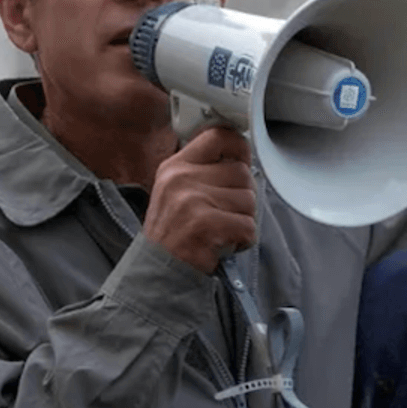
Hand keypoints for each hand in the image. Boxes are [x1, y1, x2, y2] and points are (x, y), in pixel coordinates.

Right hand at [145, 126, 256, 272]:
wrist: (157, 271)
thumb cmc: (174, 233)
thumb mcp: (176, 190)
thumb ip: (204, 170)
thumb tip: (242, 157)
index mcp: (176, 166)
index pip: (219, 136)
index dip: (240, 148)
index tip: (242, 161)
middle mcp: (182, 178)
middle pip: (243, 173)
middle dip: (243, 197)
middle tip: (226, 214)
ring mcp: (192, 201)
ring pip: (249, 200)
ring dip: (243, 220)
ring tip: (222, 230)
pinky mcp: (205, 225)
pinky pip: (248, 225)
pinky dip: (244, 239)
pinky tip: (225, 244)